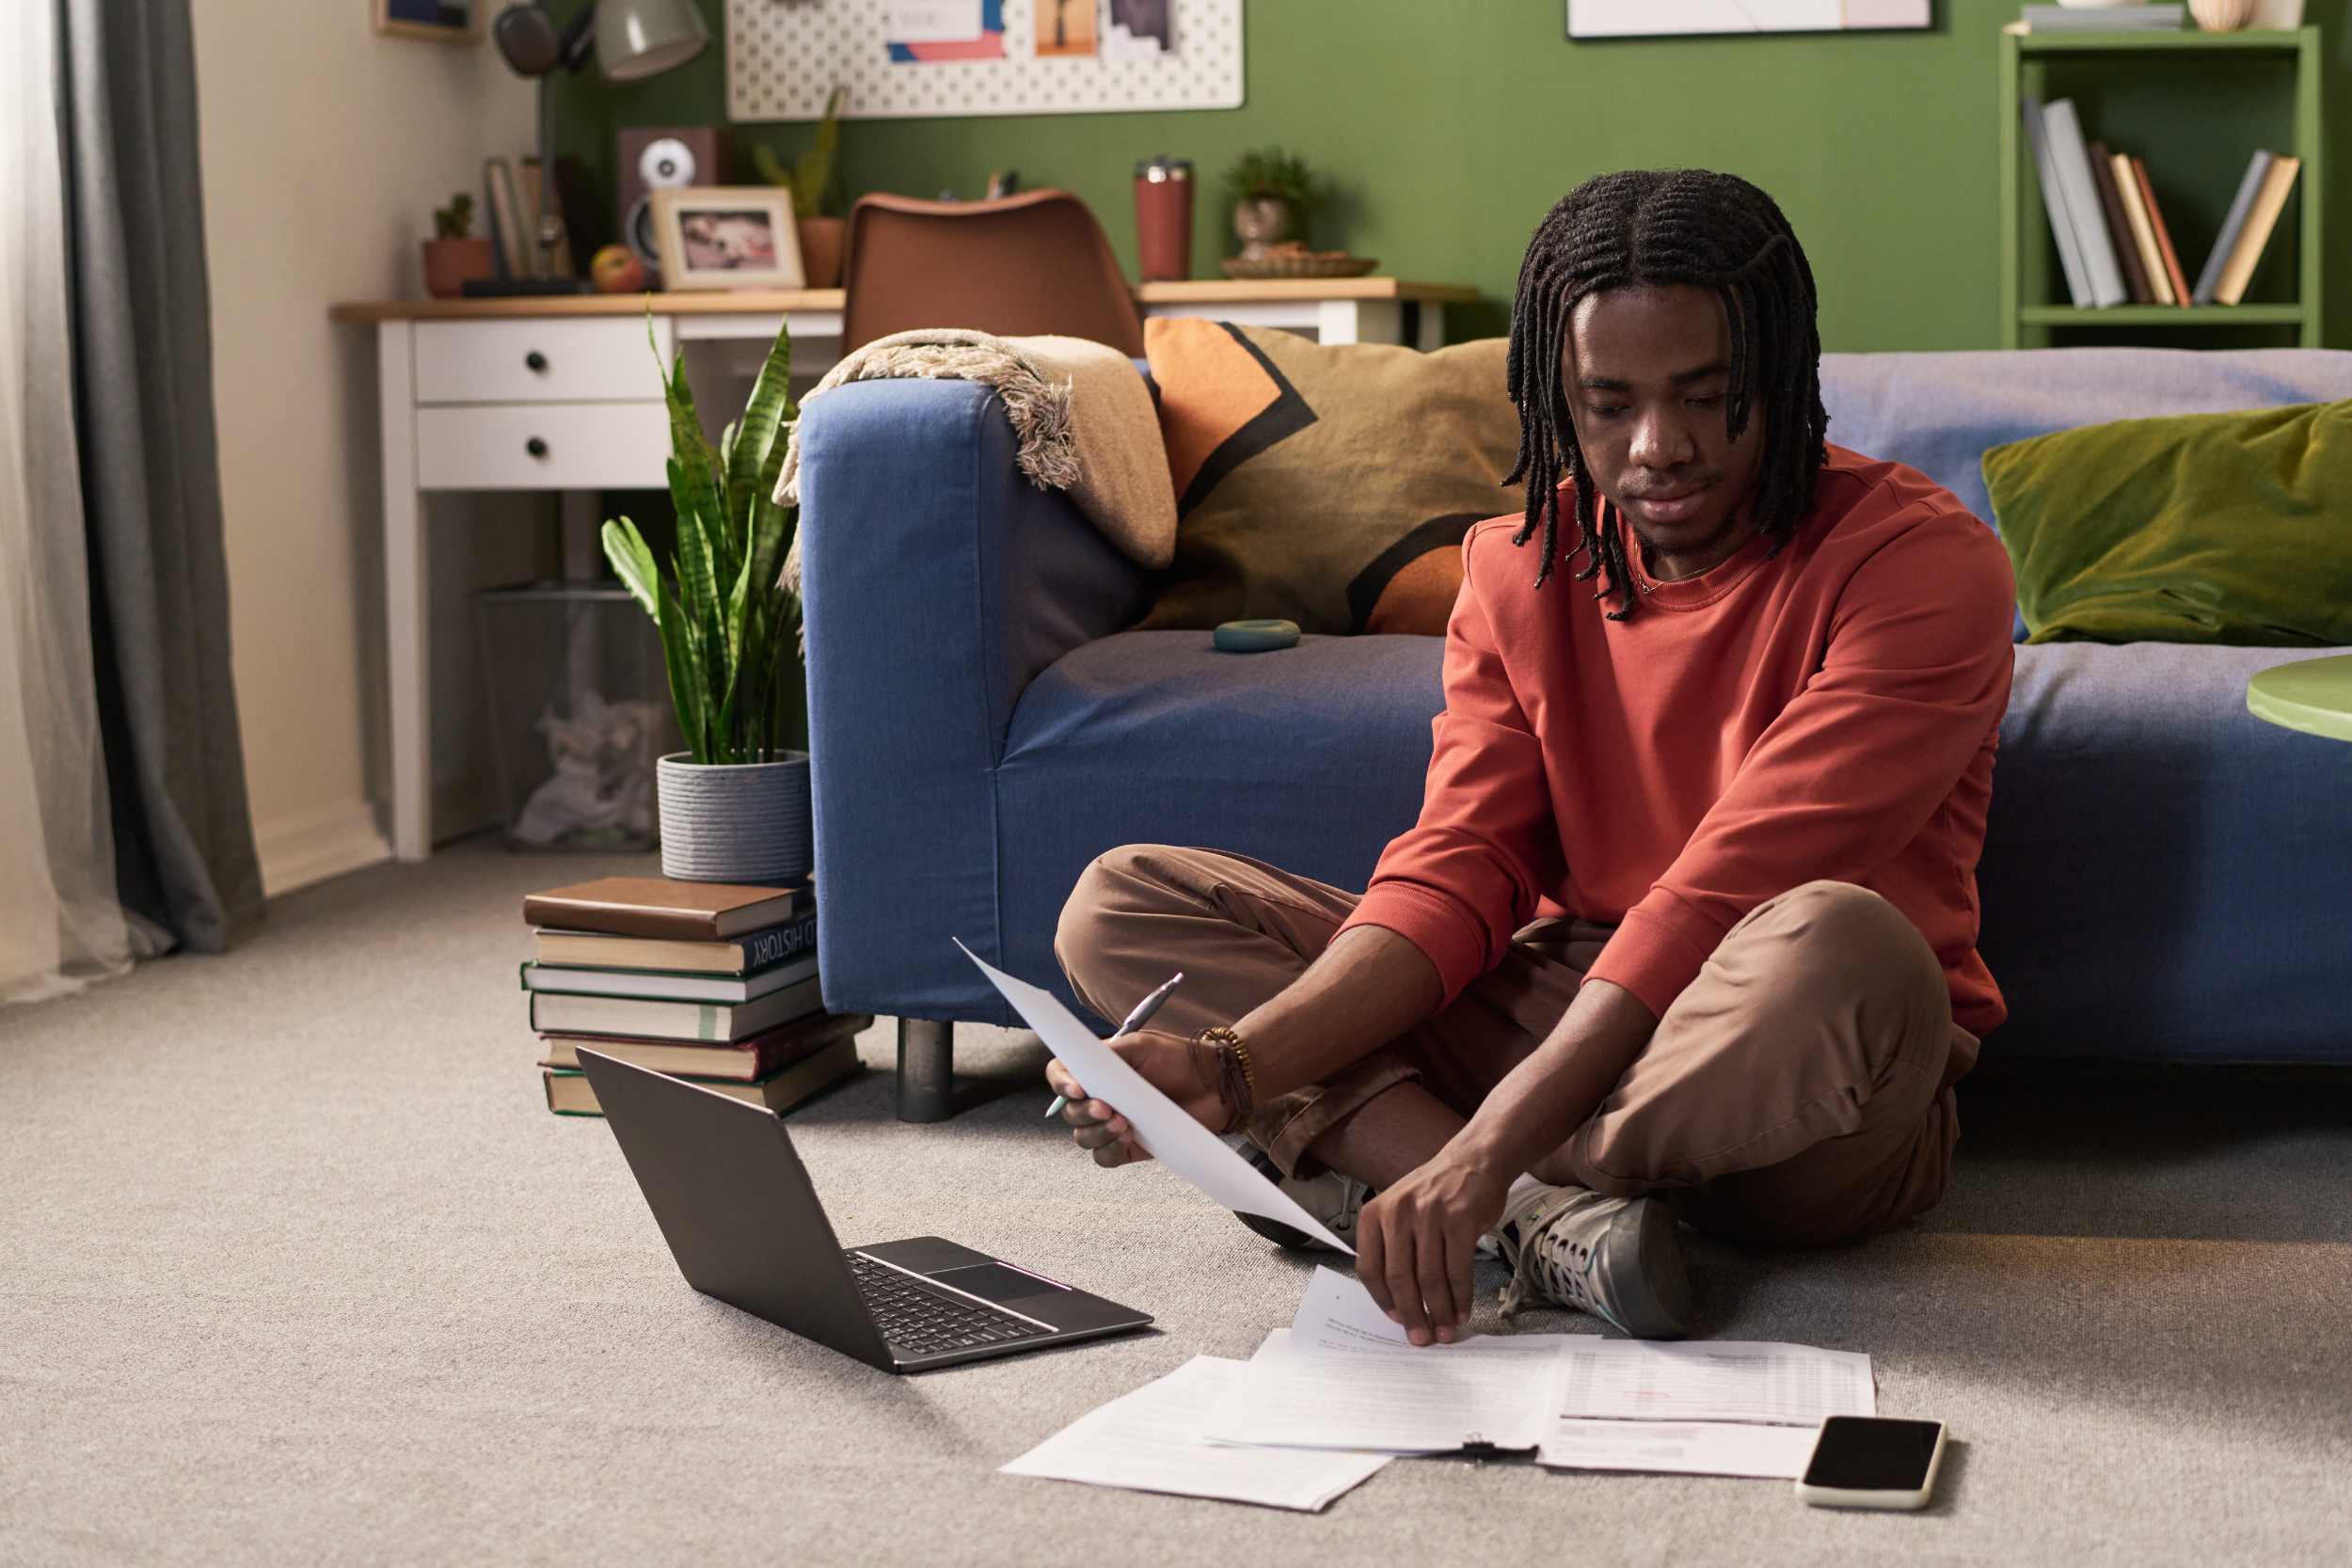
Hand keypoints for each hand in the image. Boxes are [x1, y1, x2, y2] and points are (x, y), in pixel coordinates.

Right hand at [1046, 1030, 1228, 1168]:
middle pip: (1069, 1111)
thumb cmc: (1179, 1059)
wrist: (1215, 1085)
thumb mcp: (1141, 1045)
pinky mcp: (1128, 1147)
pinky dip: (1109, 1149)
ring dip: (1097, 1132)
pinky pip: (1104, 1157)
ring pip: (1083, 1137)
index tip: (1076, 1088)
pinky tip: (1127, 1138)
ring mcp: (1112, 1123)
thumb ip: (1108, 1054)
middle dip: (1084, 1112)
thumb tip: (1079, 1066)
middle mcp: (1100, 1097)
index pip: (1060, 1074)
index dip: (1060, 1082)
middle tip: (1107, 1108)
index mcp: (1096, 1069)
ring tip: (1124, 1124)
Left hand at [1354, 1153, 1509, 1345]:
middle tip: (1422, 1337)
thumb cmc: (1435, 1192)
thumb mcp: (1399, 1210)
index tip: (1396, 1320)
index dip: (1383, 1301)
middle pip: (1400, 1278)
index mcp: (1375, 1213)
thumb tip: (1397, 1302)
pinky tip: (1462, 1311)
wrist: (1473, 1161)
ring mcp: (1429, 1215)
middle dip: (1412, 1315)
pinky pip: (1458, 1270)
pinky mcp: (1460, 1220)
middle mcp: (1398, 1213)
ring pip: (1430, 1278)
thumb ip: (1392, 1248)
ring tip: (1445, 1331)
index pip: (1370, 1268)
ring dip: (1439, 1311)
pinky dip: (1461, 1297)